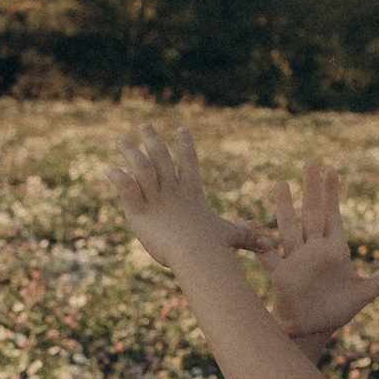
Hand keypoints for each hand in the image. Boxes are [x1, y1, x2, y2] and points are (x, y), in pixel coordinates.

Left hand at [108, 123, 269, 271]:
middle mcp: (172, 191)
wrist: (196, 253)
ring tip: (120, 141)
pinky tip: (109, 170)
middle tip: (144, 125)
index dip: (186, 145)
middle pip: (161, 156)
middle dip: (152, 139)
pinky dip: (118, 178)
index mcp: (192, 192)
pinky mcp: (138, 212)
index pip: (189, 162)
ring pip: (141, 167)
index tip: (182, 128)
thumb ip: (247, 237)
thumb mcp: (232, 237)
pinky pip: (126, 189)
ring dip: (131, 152)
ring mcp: (155, 199)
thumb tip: (269, 244)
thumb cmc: (214, 247)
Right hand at [257, 161, 378, 343]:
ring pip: (290, 229)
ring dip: (285, 207)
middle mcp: (313, 250)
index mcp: (334, 249)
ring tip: (281, 184)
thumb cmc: (336, 309)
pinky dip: (260, 244)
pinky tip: (252, 226)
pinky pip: (268, 258)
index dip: (332, 194)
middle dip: (312, 190)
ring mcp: (296, 261)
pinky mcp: (282, 276)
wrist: (313, 330)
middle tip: (310, 164)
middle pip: (312, 214)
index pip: (333, 215)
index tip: (331, 171)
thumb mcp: (366, 292)